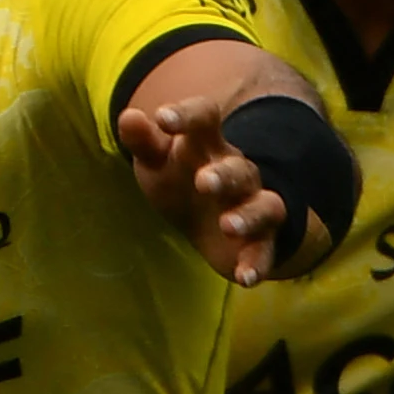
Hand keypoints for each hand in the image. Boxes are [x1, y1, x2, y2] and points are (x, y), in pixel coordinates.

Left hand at [118, 91, 306, 285]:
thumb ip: (144, 141)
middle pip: (238, 168)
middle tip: (204, 182)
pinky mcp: (259, 240)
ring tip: (227, 226)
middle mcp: (237, 171)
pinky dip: (257, 263)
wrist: (216, 221)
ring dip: (247, 216)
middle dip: (223, 174)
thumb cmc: (180, 181)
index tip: (162, 117)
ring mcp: (252, 205)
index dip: (186, 115)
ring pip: (263, 205)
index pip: (205, 119)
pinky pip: (265, 249)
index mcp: (207, 145)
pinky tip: (245, 279)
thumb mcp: (157, 161)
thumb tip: (128, 115)